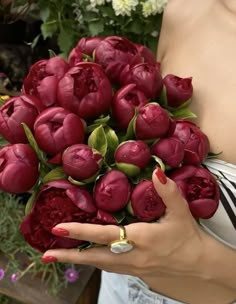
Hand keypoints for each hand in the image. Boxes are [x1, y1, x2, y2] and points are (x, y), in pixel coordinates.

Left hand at [41, 168, 206, 277]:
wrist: (197, 263)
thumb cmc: (187, 237)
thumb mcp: (180, 211)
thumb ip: (167, 191)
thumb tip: (156, 172)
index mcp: (141, 238)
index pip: (105, 234)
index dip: (81, 231)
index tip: (60, 228)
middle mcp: (132, 255)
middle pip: (96, 257)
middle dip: (70, 255)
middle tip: (48, 253)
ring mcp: (132, 267)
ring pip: (100, 264)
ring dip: (78, 260)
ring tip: (59, 256)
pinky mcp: (134, 271)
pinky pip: (109, 267)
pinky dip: (93, 262)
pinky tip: (85, 257)